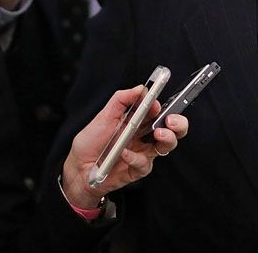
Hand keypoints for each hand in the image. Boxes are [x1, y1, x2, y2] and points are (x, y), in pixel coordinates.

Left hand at [59, 85, 188, 209]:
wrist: (79, 167)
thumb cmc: (91, 142)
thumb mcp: (104, 115)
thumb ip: (121, 99)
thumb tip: (141, 88)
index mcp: (138, 121)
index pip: (159, 112)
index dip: (164, 107)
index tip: (158, 104)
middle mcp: (144, 136)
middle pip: (172, 130)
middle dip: (178, 124)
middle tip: (171, 121)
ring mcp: (143, 153)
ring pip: (166, 146)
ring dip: (167, 139)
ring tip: (158, 133)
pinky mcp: (138, 169)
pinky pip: (144, 164)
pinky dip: (135, 157)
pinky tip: (124, 153)